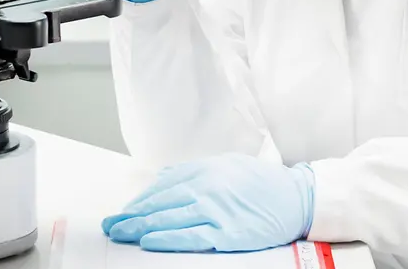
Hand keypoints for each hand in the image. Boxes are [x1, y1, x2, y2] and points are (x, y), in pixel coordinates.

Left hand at [101, 154, 314, 252]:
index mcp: (205, 170)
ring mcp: (216, 210)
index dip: (139, 201)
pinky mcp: (227, 232)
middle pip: (160, 203)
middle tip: (110, 225)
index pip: (162, 187)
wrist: (297, 197)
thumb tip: (166, 176)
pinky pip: (190, 236)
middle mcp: (207, 187)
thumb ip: (195, 171)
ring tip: (120, 233)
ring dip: (140, 227)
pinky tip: (149, 241)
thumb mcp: (227, 165)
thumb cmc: (262, 183)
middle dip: (131, 215)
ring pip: (169, 219)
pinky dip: (166, 238)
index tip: (123, 211)